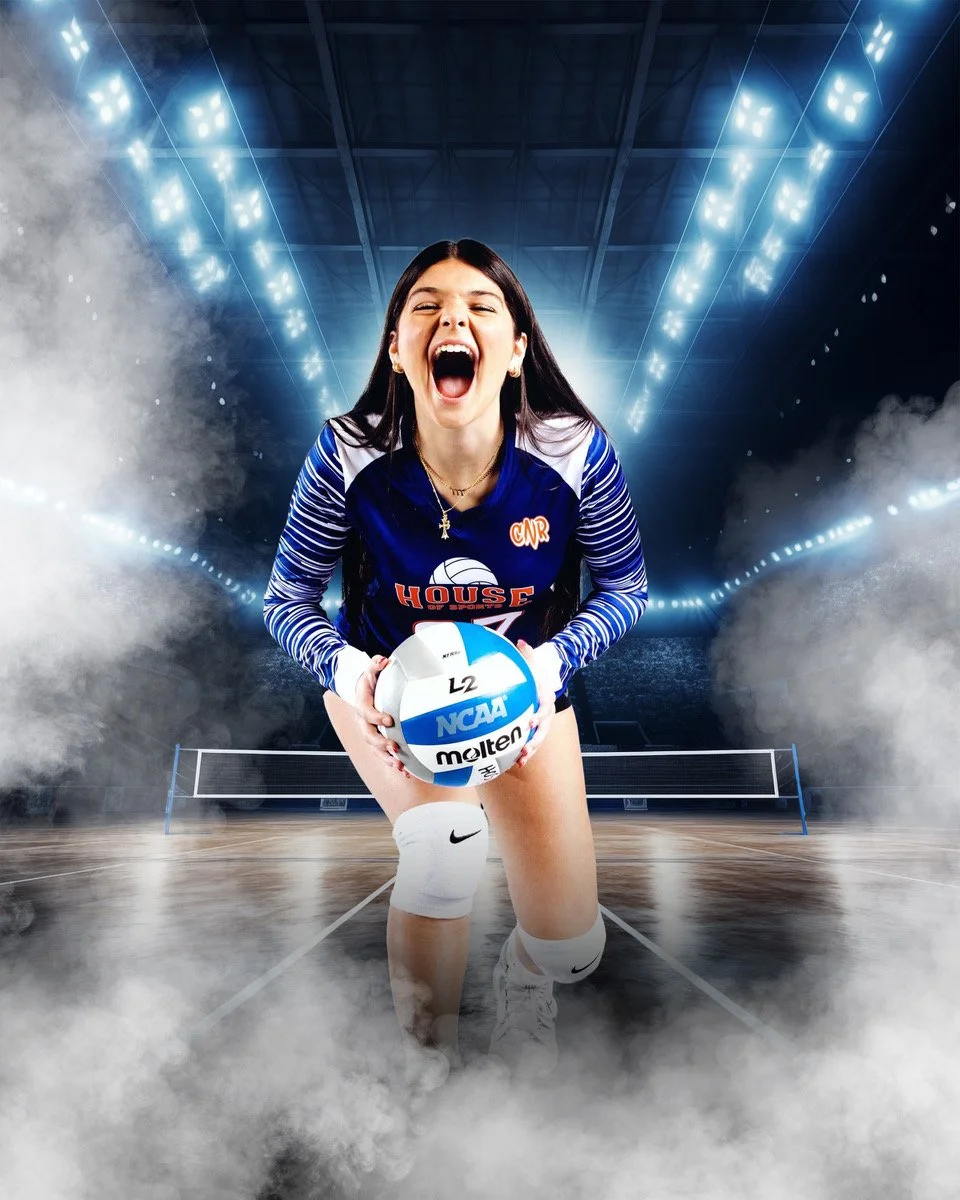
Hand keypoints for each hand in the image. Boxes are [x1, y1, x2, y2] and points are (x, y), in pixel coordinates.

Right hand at [354, 655, 412, 777]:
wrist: (361, 692)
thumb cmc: (370, 681)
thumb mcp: (371, 670)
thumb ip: (376, 664)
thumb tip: (383, 660)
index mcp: (362, 706)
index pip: (367, 713)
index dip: (376, 717)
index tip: (390, 719)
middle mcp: (364, 723)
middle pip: (369, 736)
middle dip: (382, 743)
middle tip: (394, 747)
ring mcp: (369, 733)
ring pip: (375, 749)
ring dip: (387, 758)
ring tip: (400, 766)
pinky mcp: (377, 741)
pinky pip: (383, 754)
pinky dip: (393, 763)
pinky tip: (406, 772)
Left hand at [514, 639, 558, 768]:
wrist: (546, 681)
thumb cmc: (536, 671)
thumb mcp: (533, 661)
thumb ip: (527, 653)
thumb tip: (520, 642)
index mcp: (546, 698)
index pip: (544, 709)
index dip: (538, 717)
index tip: (529, 722)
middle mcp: (546, 713)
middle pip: (544, 730)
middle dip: (534, 741)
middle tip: (524, 748)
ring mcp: (541, 723)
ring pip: (538, 740)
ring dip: (530, 751)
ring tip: (520, 761)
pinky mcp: (534, 729)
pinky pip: (530, 742)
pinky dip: (524, 752)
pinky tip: (513, 762)